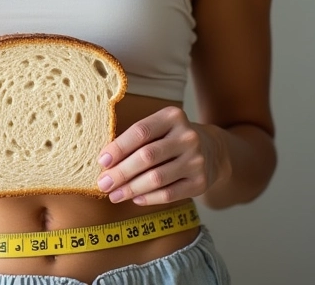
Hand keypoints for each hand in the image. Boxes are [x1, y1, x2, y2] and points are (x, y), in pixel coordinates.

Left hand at [96, 106, 229, 205]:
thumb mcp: (159, 127)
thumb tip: (106, 162)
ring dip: (131, 189)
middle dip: (121, 172)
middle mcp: (187, 137)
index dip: (119, 147)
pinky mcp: (200, 182)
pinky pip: (169, 194)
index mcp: (172, 117)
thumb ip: (136, 139)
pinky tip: (135, 199)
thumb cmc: (173, 138)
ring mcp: (196, 160)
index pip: (141, 131)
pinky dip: (149, 198)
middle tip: (103, 183)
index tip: (102, 161)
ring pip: (156, 178)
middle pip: (147, 157)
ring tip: (114, 195)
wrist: (212, 151)